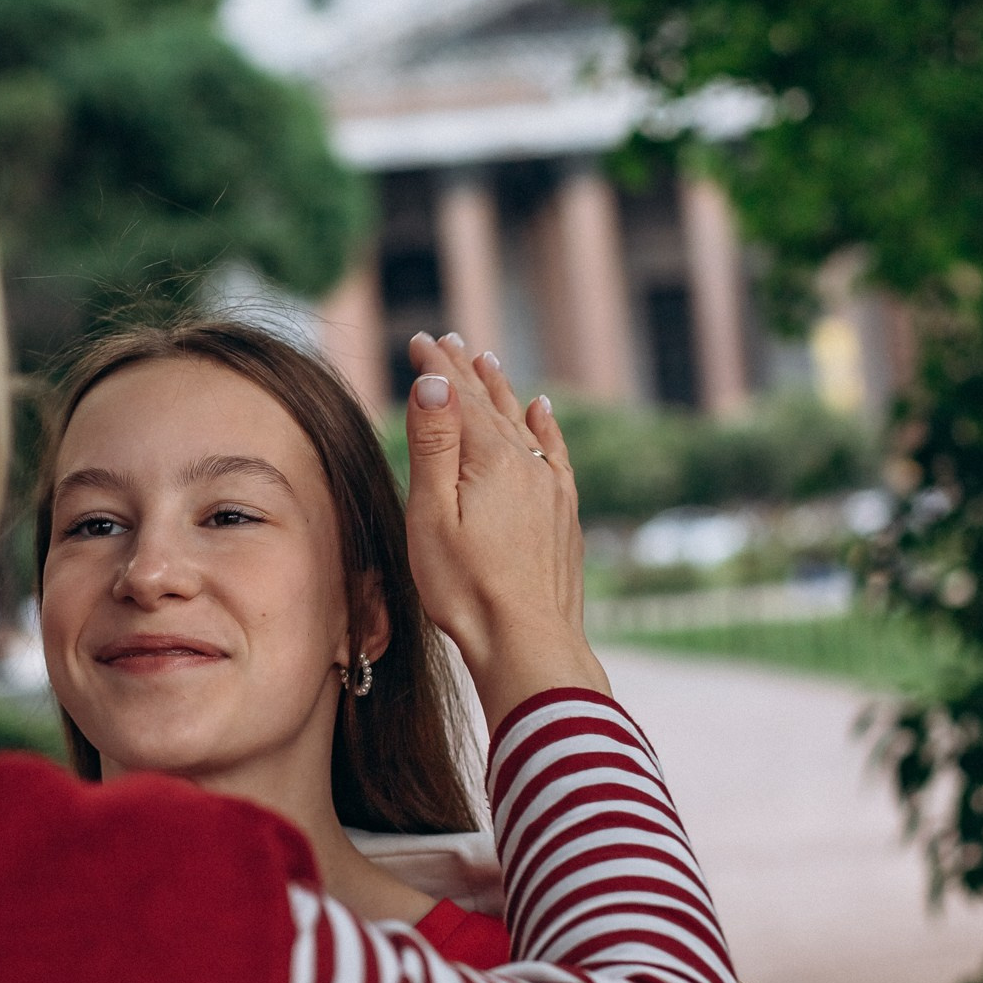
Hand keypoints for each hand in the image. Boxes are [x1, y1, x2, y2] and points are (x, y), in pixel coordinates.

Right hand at [401, 333, 608, 724]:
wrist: (528, 642)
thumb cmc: (467, 589)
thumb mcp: (433, 514)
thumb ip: (434, 444)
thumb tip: (436, 380)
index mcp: (491, 460)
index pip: (458, 398)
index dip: (437, 366)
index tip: (418, 340)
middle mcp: (527, 465)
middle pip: (491, 405)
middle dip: (466, 371)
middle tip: (448, 339)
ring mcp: (550, 490)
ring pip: (523, 424)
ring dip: (502, 391)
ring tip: (489, 360)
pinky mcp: (563, 516)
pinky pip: (554, 455)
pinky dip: (545, 427)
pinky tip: (543, 411)